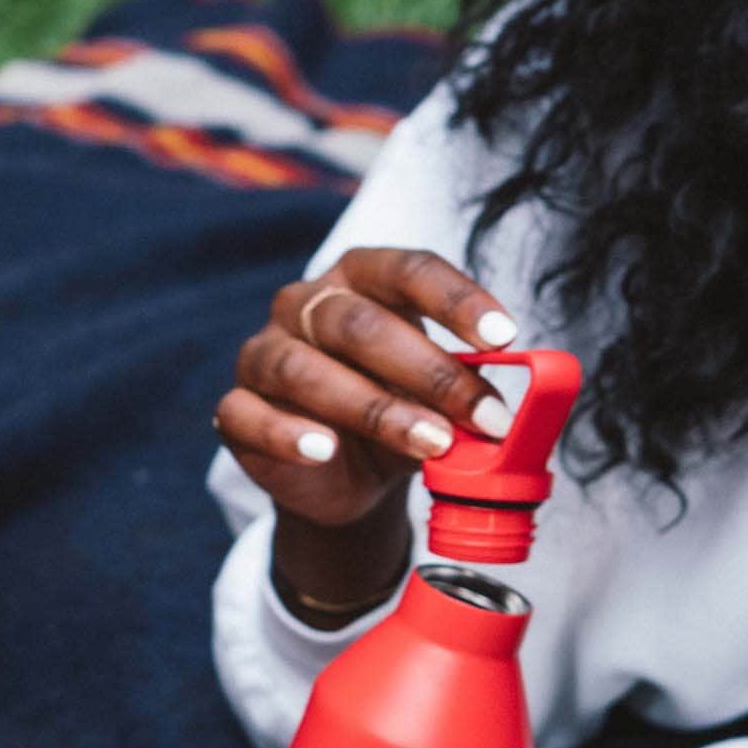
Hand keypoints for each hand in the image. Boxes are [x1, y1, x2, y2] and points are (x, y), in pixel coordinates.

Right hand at [215, 247, 524, 621]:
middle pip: (360, 324)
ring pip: (307, 370)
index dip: (456, 299)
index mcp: (361, 279)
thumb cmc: (398, 413)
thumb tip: (511, 414)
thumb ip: (470, 396)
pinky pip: (250, 415)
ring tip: (431, 444)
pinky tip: (326, 451)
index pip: (408, 270)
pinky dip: (290, 434)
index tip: (504, 335)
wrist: (345, 477)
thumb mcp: (442, 400)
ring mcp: (264, 354)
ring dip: (377, 409)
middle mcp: (305, 305)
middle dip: (430, 372)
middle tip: (484, 415)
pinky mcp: (236, 409)